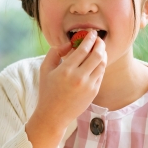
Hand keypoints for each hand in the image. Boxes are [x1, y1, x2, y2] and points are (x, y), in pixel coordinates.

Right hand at [25, 30, 106, 147]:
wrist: (53, 115)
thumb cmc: (47, 90)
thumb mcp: (45, 69)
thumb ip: (55, 52)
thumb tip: (69, 43)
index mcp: (66, 70)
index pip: (83, 49)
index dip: (89, 38)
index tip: (91, 32)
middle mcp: (79, 77)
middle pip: (97, 54)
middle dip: (99, 43)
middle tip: (98, 38)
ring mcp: (89, 85)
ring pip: (102, 64)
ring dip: (102, 53)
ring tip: (99, 48)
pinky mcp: (94, 92)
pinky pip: (101, 73)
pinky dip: (100, 64)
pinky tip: (96, 61)